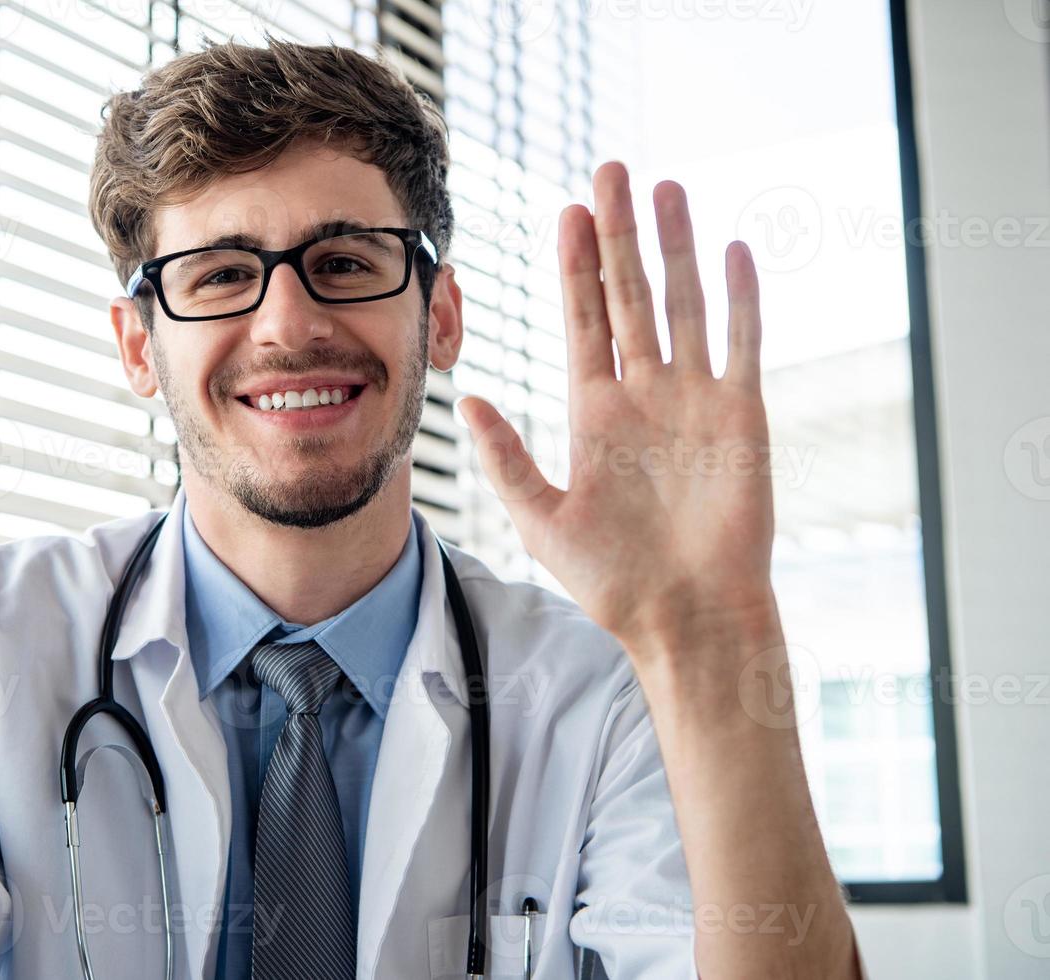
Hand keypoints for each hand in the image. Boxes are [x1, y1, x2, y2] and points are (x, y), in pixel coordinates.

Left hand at [458, 161, 777, 660]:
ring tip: (665, 189)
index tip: (568, 213)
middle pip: (630, 295)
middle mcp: (645, 393)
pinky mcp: (742, 415)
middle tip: (611, 171)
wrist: (685, 616)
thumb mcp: (542, 517)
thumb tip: (464, 402)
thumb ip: (507, 458)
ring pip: (684, 304)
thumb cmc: (613, 579)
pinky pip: (743, 343)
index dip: (577, 267)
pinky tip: (734, 249)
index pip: (584, 320)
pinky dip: (741, 298)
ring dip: (676, 248)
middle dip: (619, 235)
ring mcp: (695, 398)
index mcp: (596, 411)